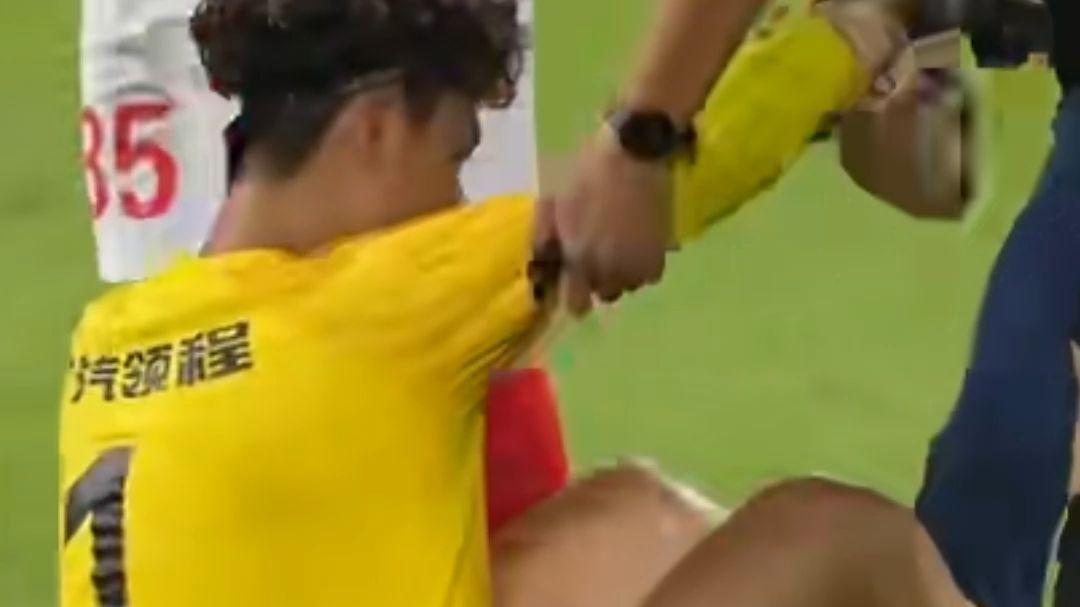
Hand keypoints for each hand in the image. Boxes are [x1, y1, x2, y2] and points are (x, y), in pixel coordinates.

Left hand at [544, 127, 672, 314]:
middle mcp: (609, 267)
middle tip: (596, 257)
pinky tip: (637, 246)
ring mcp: (637, 261)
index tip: (573, 284)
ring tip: (618, 250)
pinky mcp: (660, 251)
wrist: (634, 150)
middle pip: (604, 295)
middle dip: (597, 281)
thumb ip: (544, 239)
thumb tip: (542, 268)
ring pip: (628, 286)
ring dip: (621, 274)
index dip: (573, 296)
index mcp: (579, 255)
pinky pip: (649, 275)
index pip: (576, 302)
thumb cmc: (586, 171)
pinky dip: (642, 266)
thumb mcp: (552, 202)